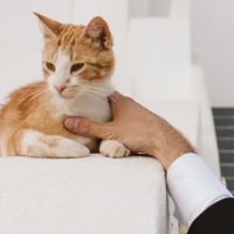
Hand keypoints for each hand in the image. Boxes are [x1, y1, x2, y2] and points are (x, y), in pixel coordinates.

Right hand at [64, 93, 195, 170]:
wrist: (165, 143)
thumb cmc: (140, 133)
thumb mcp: (110, 132)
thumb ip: (89, 128)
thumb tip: (68, 122)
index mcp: (120, 100)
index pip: (100, 91)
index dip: (87, 93)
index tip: (75, 96)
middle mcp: (127, 104)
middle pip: (106, 102)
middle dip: (93, 107)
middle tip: (78, 111)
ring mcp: (134, 114)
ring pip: (115, 113)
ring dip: (104, 118)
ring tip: (89, 123)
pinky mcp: (139, 125)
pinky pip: (122, 122)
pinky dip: (114, 125)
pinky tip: (108, 133)